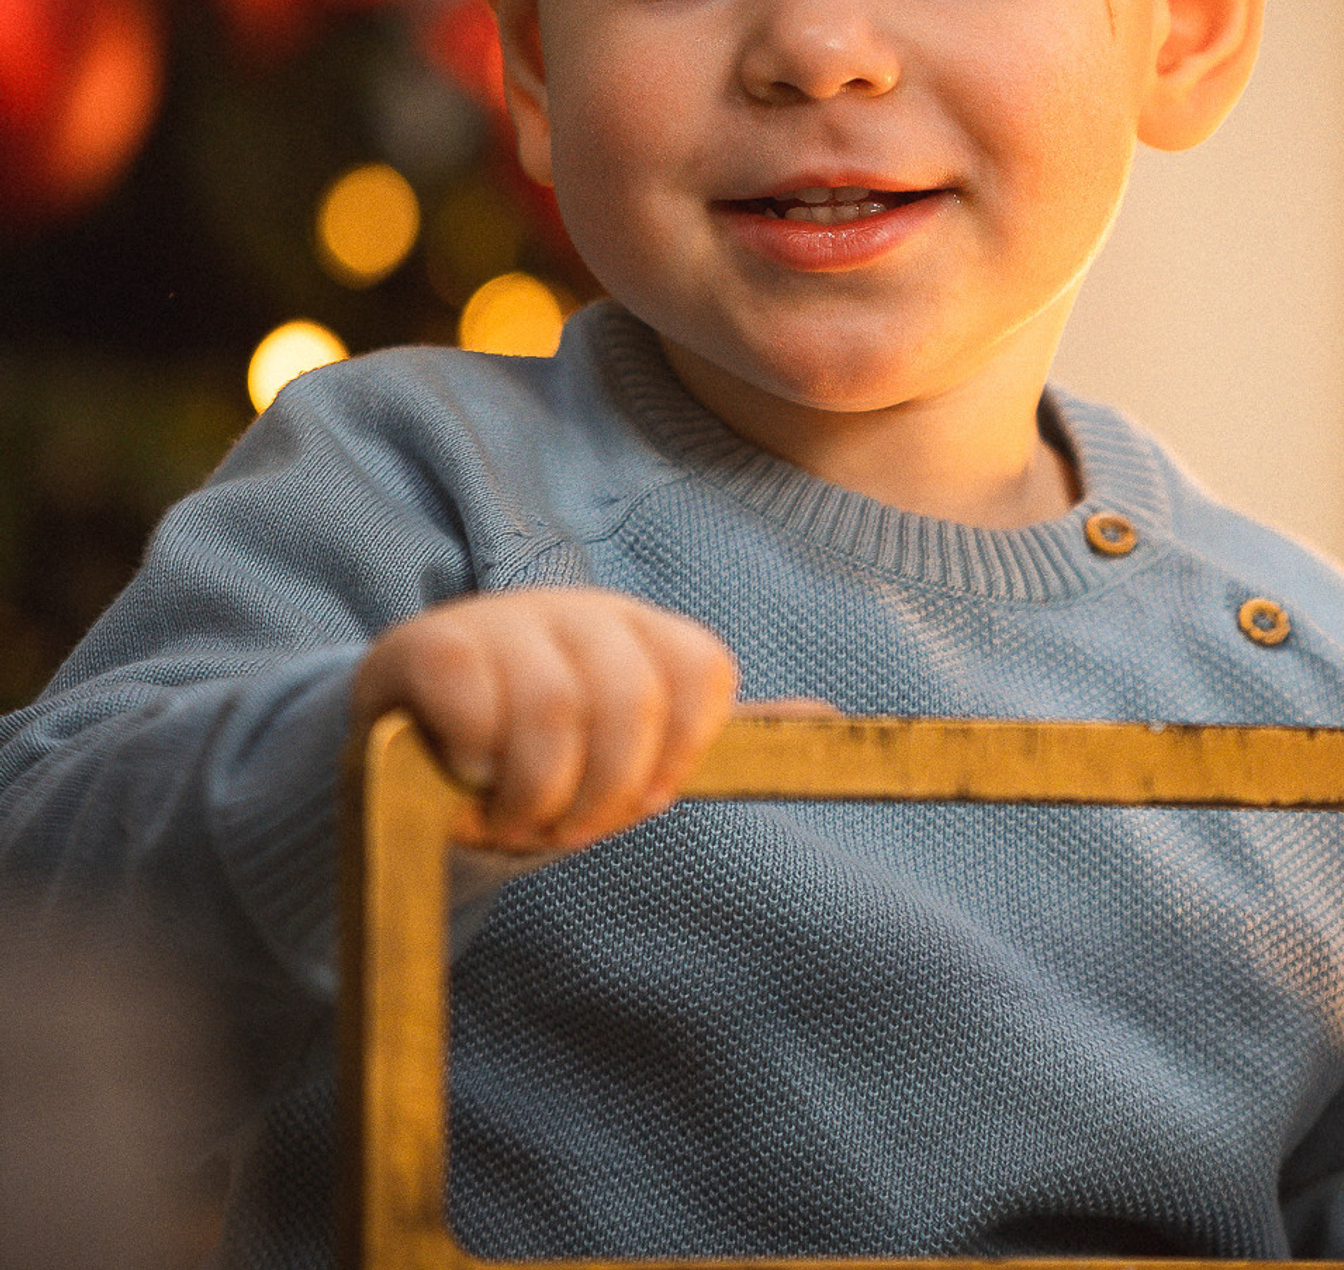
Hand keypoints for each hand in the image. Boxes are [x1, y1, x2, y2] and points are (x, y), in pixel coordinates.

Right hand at [353, 587, 822, 854]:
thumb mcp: (631, 749)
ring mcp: (503, 622)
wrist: (415, 759)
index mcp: (640, 632)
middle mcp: (580, 612)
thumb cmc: (543, 759)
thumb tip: (829, 717)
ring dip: (537, 791)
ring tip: (514, 819)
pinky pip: (470, 692)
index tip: (646, 801)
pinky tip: (469, 778)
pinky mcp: (427, 644)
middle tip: (567, 830)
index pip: (702, 670)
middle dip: (604, 791)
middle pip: (630, 699)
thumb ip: (712, 733)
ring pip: (553, 707)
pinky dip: (477, 755)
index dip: (681, 752)